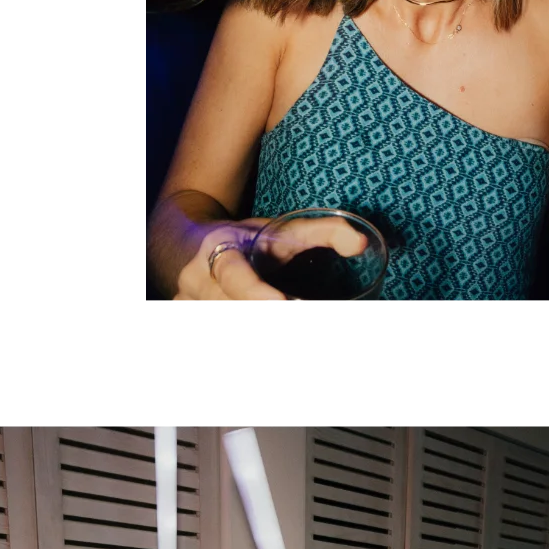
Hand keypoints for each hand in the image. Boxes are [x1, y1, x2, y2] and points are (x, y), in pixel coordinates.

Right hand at [173, 213, 367, 304]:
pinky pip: (219, 319)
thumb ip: (323, 233)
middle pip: (231, 306)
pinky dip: (245, 315)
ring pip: (224, 314)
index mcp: (219, 251)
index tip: (280, 302)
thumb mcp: (280, 230)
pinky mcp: (188, 313)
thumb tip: (360, 243)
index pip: (233, 274)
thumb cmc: (244, 239)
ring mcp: (188, 303)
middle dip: (263, 307)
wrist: (188, 243)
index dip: (253, 291)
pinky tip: (267, 307)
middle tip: (293, 306)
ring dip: (251, 311)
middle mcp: (197, 280)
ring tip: (281, 305)